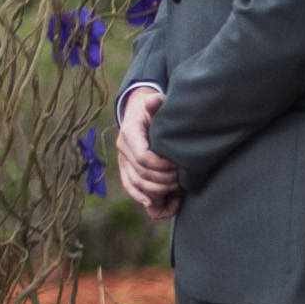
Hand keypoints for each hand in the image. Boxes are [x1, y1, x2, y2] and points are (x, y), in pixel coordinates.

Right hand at [117, 82, 179, 216]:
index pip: (143, 157)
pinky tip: (151, 202)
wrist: (140, 111)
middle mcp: (122, 147)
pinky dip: (139, 196)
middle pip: (141, 172)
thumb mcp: (156, 104)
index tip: (178, 166)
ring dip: (157, 189)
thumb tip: (153, 100)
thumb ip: (156, 103)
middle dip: (163, 179)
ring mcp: (123, 159)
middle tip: (182, 179)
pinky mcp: (125, 168)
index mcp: (129, 132)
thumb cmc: (154, 109)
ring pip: (136, 182)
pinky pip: (129, 185)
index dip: (161, 166)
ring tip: (175, 187)